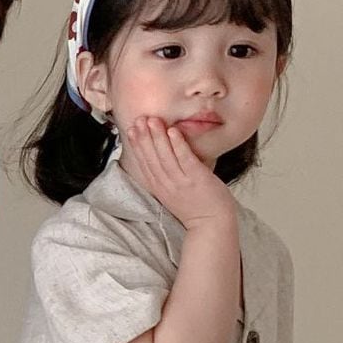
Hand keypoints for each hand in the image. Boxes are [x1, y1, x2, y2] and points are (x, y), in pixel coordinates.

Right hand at [120, 115, 237, 230]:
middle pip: (151, 157)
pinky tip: (173, 132)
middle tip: (138, 119)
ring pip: (164, 156)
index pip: (143, 163)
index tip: (131, 130)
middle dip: (144, 137)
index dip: (136, 145)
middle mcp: (165, 184)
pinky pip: (184, 159)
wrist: (211, 223)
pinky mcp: (195, 179)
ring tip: (153, 120)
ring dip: (157, 137)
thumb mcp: (174, 191)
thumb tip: (163, 158)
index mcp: (158, 187)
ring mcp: (180, 182)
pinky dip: (178, 145)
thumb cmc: (196, 206)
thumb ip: (167, 176)